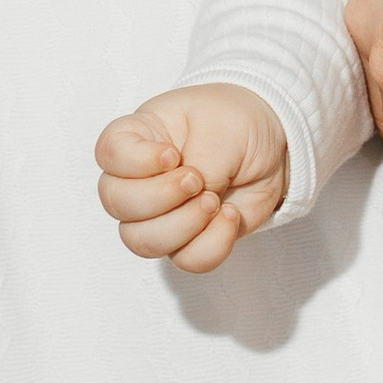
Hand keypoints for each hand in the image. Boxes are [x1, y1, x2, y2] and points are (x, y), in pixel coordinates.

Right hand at [95, 85, 289, 271]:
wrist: (274, 144)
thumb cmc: (237, 122)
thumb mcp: (223, 128)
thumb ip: (202, 162)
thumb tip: (197, 199)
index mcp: (141, 135)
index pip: (108, 154)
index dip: (134, 163)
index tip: (172, 155)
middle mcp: (140, 177)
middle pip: (116, 203)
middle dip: (159, 198)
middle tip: (197, 181)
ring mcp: (160, 212)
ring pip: (141, 241)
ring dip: (182, 227)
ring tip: (215, 202)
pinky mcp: (188, 238)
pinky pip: (185, 259)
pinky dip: (212, 245)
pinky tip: (230, 216)